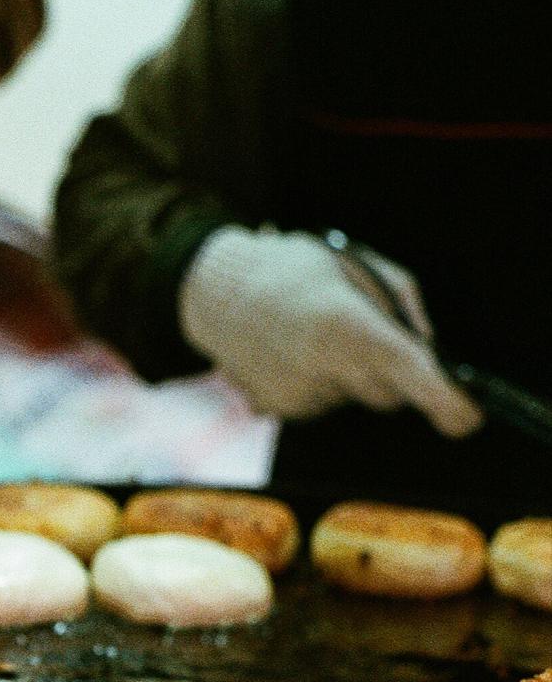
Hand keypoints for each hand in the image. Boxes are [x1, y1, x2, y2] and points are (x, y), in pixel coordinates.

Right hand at [177, 226, 481, 437]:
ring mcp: (294, 394)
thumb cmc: (293, 269)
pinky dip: (319, 383)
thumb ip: (403, 303)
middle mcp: (318, 367)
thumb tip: (429, 347)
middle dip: (394, 374)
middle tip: (361, 333)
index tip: (466, 418)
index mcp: (343, 324)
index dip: (444, 399)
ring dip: (348, 373)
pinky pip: (323, 404)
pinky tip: (293, 353)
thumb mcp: (356, 263)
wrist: (214, 291)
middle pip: (389, 394)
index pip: (407, 370)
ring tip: (313, 334)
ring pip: (354, 399)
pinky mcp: (275, 409)